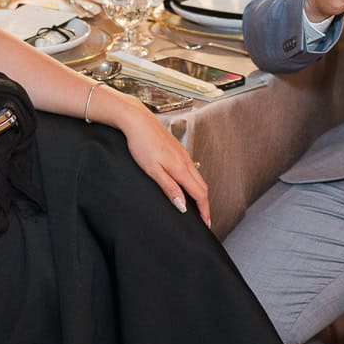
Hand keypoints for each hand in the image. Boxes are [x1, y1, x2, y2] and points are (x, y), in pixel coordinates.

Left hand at [119, 106, 211, 227]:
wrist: (137, 120)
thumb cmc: (141, 144)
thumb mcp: (153, 171)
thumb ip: (169, 188)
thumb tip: (183, 206)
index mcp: (181, 169)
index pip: (200, 194)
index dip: (204, 211)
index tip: (206, 223)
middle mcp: (186, 161)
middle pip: (202, 186)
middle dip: (205, 204)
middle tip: (204, 218)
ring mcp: (183, 154)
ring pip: (198, 177)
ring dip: (200, 193)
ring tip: (197, 205)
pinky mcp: (177, 149)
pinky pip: (192, 169)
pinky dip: (194, 181)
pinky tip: (186, 184)